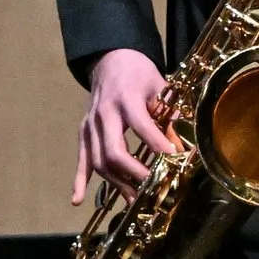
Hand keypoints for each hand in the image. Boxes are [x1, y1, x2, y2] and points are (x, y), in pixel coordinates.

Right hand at [74, 48, 177, 203]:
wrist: (110, 59)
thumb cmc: (138, 72)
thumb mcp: (158, 85)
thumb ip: (168, 113)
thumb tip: (181, 144)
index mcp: (125, 98)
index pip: (141, 126)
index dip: (158, 145)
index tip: (174, 159)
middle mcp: (104, 113)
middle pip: (113, 151)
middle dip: (134, 172)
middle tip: (153, 185)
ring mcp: (90, 124)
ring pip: (98, 160)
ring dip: (116, 183)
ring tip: (135, 199)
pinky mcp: (84, 132)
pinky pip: (81, 158)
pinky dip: (79, 180)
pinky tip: (77, 199)